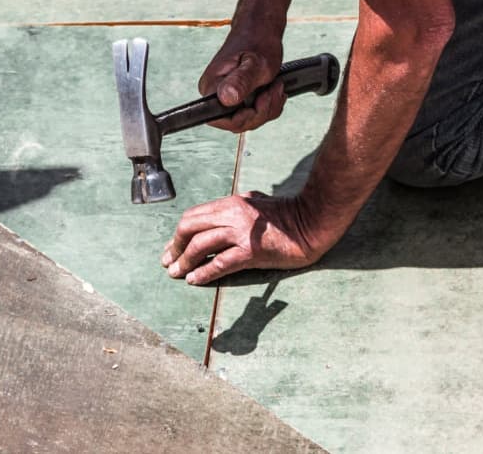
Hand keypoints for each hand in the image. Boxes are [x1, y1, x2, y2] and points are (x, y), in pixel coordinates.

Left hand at [161, 191, 328, 283]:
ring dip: (184, 262)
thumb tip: (216, 221)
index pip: (194, 215)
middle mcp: (234, 214)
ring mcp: (242, 232)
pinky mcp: (251, 250)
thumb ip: (236, 209)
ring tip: (176, 274)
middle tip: (169, 261)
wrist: (313, 222)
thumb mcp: (257, 203)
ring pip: (200, 245)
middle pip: (190, 227)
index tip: (172, 247)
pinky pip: (219, 263)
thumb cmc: (288, 215)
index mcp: (234, 202)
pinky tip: (195, 280)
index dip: (178, 233)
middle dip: (175, 246)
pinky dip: (203, 273)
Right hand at [199, 32, 284, 132]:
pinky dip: (269, 104)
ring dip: (269, 107)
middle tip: (274, 88)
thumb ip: (242, 81)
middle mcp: (214, 94)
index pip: (222, 121)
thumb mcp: (257, 63)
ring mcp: (226, 96)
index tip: (262, 98)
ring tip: (276, 85)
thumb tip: (226, 98)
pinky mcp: (238, 96)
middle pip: (238, 123)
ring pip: (249, 119)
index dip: (246, 118)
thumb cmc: (258, 41)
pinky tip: (274, 89)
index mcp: (211, 87)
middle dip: (262, 111)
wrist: (261, 29)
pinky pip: (254, 113)